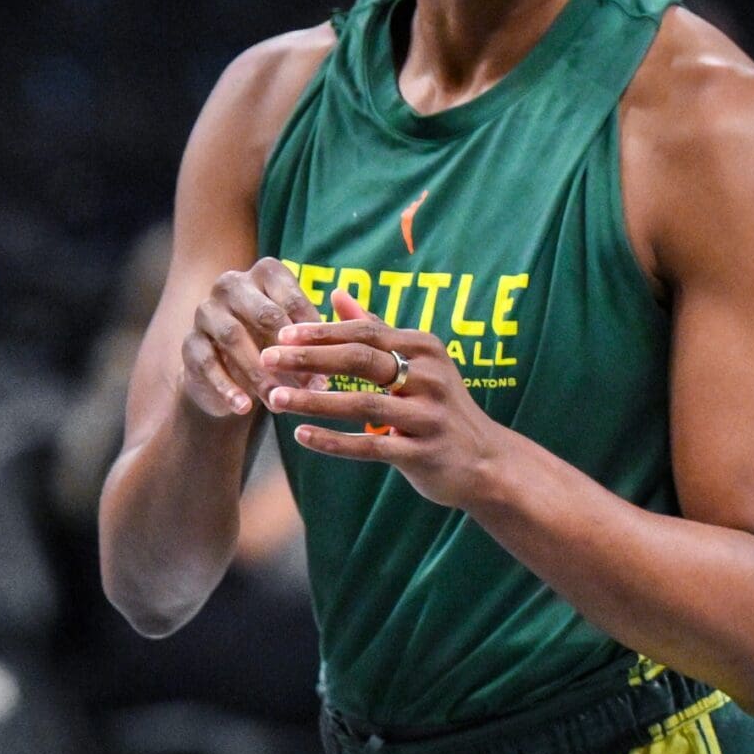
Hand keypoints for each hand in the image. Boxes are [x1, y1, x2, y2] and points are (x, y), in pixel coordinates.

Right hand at [178, 256, 320, 421]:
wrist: (226, 370)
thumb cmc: (271, 344)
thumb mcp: (294, 338)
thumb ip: (311, 343)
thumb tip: (328, 367)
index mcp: (266, 273)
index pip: (292, 299)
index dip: (311, 334)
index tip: (328, 365)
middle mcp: (232, 285)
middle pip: (263, 313)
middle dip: (288, 352)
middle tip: (307, 385)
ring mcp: (207, 311)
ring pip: (233, 337)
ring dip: (258, 373)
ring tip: (277, 400)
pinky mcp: (190, 342)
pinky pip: (207, 363)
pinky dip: (226, 387)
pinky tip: (243, 407)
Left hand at [264, 289, 501, 508]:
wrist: (485, 461)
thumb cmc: (439, 406)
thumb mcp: (417, 362)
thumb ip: (376, 328)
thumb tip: (337, 292)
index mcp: (425, 348)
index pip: (366, 331)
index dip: (322, 332)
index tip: (281, 333)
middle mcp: (430, 376)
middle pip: (361, 360)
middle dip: (310, 359)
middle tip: (267, 358)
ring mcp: (428, 415)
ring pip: (362, 404)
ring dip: (314, 402)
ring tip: (275, 399)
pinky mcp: (422, 452)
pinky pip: (370, 445)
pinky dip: (333, 441)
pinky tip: (302, 436)